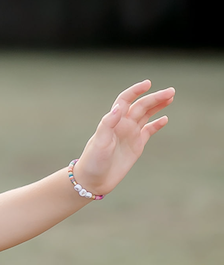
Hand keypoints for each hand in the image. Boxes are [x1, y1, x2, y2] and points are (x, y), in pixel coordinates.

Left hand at [72, 80, 174, 195]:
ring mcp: (130, 135)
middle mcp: (122, 125)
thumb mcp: (99, 142)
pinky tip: (165, 119)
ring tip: (171, 97)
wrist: (93, 181)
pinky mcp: (136, 146)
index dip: (136, 90)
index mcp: (113, 121)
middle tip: (171, 91)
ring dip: (158, 106)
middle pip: (141, 106)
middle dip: (155, 98)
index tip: (148, 83)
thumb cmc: (92, 162)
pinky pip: (148, 131)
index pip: (125, 100)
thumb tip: (118, 107)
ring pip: (146, 115)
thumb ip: (108, 124)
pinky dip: (157, 125)